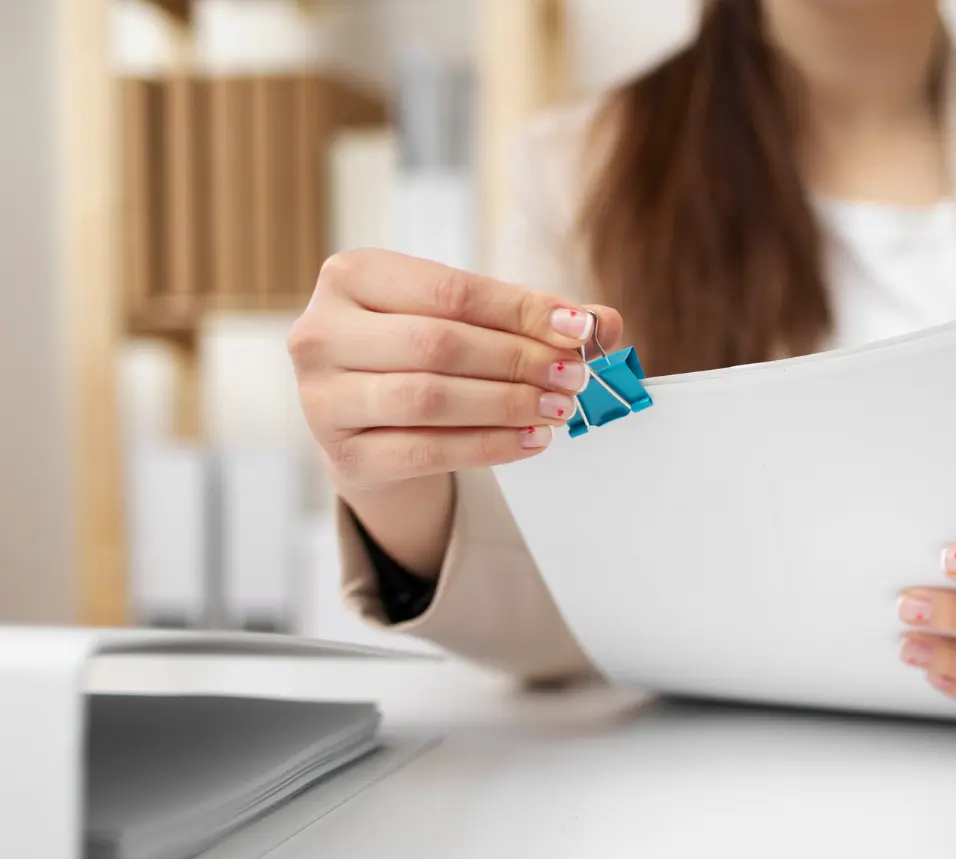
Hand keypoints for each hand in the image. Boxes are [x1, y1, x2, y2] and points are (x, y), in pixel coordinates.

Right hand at [290, 249, 622, 492]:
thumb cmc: (419, 356)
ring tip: (560, 408)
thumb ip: (530, 317)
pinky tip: (532, 440)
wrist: (368, 425)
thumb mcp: (466, 322)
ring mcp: (323, 398)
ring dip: (508, 404)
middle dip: (519, 360)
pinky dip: (489, 446)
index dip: (520, 310)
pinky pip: (427, 451)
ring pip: (429, 398)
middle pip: (439, 343)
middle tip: (575, 375)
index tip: (580, 328)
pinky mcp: (344, 456)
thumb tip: (606, 323)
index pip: (449, 290)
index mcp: (349, 276)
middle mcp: (322, 332)